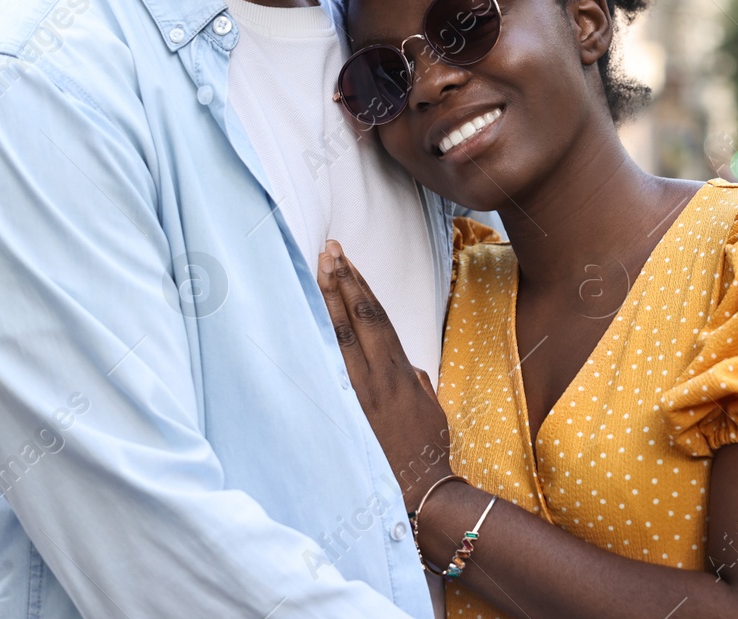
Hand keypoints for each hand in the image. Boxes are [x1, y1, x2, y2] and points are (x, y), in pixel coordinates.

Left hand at [317, 240, 452, 510]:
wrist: (421, 490)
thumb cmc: (428, 451)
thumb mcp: (429, 408)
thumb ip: (416, 383)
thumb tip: (409, 370)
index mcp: (402, 371)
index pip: (378, 317)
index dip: (361, 285)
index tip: (346, 259)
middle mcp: (380, 375)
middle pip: (359, 317)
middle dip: (343, 279)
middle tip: (328, 248)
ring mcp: (361, 392)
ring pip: (342, 335)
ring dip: (329, 299)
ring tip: (318, 268)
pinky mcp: (348, 410)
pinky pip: (332, 365)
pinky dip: (320, 338)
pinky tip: (308, 318)